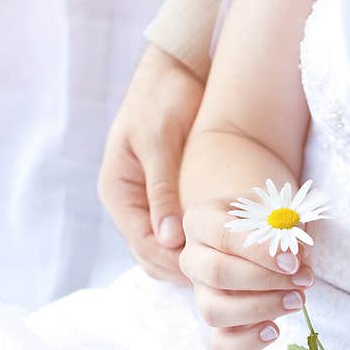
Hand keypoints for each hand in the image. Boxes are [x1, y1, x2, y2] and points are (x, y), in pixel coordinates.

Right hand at [98, 44, 203, 284]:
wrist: (175, 70)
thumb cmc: (164, 99)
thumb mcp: (161, 142)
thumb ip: (163, 190)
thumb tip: (167, 239)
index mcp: (118, 192)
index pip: (144, 245)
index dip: (176, 263)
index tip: (212, 272)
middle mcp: (130, 203)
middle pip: (153, 255)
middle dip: (185, 269)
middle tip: (227, 278)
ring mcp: (149, 202)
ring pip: (167, 249)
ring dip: (193, 260)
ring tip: (231, 268)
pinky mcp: (169, 197)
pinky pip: (181, 233)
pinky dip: (199, 243)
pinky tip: (227, 247)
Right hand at [180, 198, 314, 349]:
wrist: (270, 235)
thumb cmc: (272, 218)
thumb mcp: (279, 210)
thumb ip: (286, 227)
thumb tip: (293, 258)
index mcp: (201, 220)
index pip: (223, 236)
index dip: (260, 252)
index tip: (294, 262)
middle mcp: (193, 257)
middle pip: (216, 274)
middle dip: (265, 280)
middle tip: (303, 280)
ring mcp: (201, 291)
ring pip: (213, 311)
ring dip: (260, 309)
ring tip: (296, 300)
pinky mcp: (217, 319)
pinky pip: (220, 343)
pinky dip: (247, 343)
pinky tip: (274, 330)